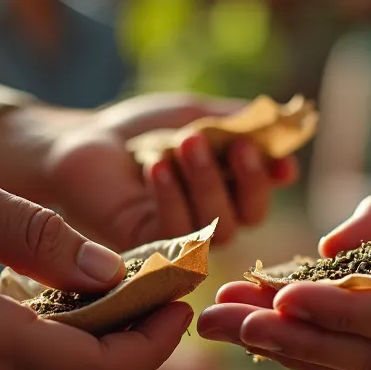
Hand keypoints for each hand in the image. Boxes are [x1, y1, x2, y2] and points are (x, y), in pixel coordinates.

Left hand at [0, 93, 297, 250]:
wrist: (80, 142)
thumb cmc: (138, 130)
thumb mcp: (196, 116)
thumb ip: (239, 128)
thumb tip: (290, 144)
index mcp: (226, 192)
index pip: (262, 195)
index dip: (269, 175)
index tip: (266, 147)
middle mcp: (208, 222)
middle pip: (248, 215)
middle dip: (244, 176)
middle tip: (227, 140)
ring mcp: (180, 242)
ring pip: (218, 227)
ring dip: (206, 182)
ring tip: (184, 143)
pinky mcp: (148, 253)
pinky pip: (177, 235)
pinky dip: (172, 198)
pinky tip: (156, 167)